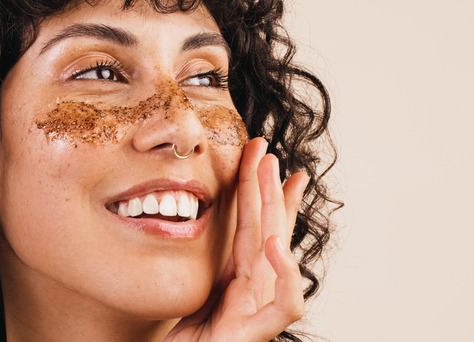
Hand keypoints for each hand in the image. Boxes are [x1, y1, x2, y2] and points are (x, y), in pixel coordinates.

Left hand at [165, 137, 308, 341]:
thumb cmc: (188, 340)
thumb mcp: (193, 290)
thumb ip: (206, 265)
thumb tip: (194, 224)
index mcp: (239, 277)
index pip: (254, 225)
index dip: (261, 192)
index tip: (264, 157)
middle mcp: (255, 289)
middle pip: (268, 230)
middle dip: (271, 188)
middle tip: (268, 150)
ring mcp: (259, 309)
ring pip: (278, 254)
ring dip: (279, 211)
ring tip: (277, 177)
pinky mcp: (257, 331)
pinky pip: (285, 303)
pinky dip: (285, 275)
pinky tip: (275, 246)